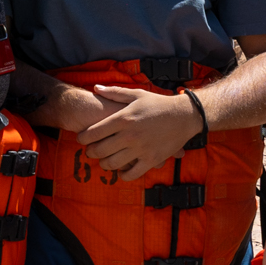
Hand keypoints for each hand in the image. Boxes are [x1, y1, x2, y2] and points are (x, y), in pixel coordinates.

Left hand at [77, 86, 202, 179]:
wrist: (184, 115)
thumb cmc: (158, 104)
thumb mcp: (136, 94)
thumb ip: (114, 92)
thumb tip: (95, 89)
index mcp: (123, 118)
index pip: (94, 132)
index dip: (83, 137)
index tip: (81, 139)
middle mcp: (129, 135)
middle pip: (99, 150)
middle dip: (90, 152)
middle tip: (90, 152)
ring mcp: (140, 149)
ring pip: (112, 164)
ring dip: (104, 164)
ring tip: (104, 161)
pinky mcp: (151, 159)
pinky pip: (132, 173)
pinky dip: (123, 175)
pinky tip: (121, 171)